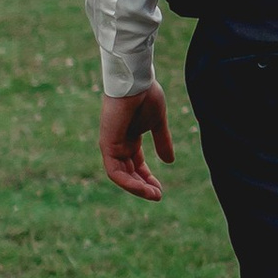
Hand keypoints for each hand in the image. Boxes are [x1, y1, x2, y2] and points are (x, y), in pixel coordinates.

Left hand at [99, 85, 174, 200]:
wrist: (136, 82)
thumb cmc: (146, 96)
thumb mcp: (157, 124)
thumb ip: (162, 141)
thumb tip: (169, 161)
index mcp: (129, 138)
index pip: (136, 164)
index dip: (148, 178)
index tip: (160, 189)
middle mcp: (118, 144)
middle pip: (128, 172)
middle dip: (143, 185)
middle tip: (158, 195)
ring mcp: (111, 145)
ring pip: (121, 176)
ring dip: (136, 188)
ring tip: (153, 195)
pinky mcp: (107, 145)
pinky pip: (115, 171)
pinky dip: (128, 182)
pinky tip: (142, 188)